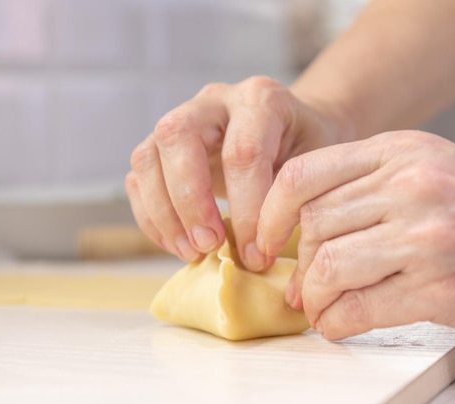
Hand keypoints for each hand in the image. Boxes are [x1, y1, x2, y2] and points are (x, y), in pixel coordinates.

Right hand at [125, 76, 350, 268]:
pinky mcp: (163, 146)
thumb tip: (256, 254)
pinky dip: (151, 217)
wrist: (294, 130)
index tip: (256, 254)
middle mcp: (215, 100)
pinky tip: (177, 245)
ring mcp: (182, 119)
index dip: (246, 210)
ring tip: (193, 252)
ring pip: (148, 156)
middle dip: (190, 200)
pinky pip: (139, 178)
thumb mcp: (315, 166)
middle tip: (209, 245)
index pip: (243, 152)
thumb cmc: (307, 151)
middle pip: (178, 136)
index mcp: (260, 99)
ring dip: (164, 213)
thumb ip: (291, 198)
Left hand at [257, 130, 454, 338]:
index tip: (264, 238)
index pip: (303, 176)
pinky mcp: (441, 288)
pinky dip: (336, 322)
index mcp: (400, 152)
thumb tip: (308, 224)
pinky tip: (338, 323)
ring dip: (313, 297)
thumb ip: (368, 185)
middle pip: (313, 224)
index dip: (270, 212)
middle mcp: (410, 187)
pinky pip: (359, 307)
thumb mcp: (430, 166)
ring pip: (329, 266)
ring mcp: (425, 237)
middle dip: (298, 264)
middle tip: (299, 285)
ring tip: (319, 307)